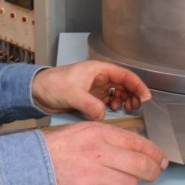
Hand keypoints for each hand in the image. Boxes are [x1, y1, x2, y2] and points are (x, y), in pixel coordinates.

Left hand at [32, 60, 151, 119]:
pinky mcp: (91, 96)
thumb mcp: (72, 93)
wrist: (37, 92)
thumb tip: (104, 115)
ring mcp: (96, 87)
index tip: (146, 97)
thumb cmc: (53, 85)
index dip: (137, 85)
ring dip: (125, 100)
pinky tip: (113, 112)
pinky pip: (109, 100)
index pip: (124, 74)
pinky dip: (115, 106)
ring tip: (127, 110)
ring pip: (118, 92)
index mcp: (98, 69)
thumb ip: (89, 104)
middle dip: (133, 94)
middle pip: (124, 83)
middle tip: (137, 107)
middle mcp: (100, 77)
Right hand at [43, 121, 167, 184]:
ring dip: (129, 183)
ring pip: (130, 183)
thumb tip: (137, 149)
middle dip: (153, 171)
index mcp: (100, 132)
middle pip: (141, 165)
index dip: (155, 153)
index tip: (161, 160)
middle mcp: (99, 152)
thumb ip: (110, 138)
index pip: (138, 143)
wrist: (30, 164)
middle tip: (154, 173)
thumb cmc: (57, 146)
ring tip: (119, 179)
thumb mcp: (85, 131)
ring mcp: (94, 175)